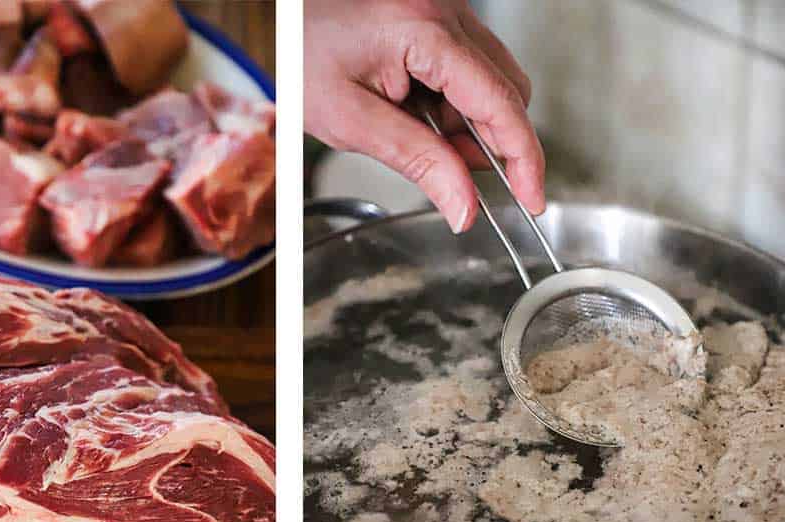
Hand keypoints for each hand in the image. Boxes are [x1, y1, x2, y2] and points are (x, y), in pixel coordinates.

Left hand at [304, 0, 544, 233]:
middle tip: (450, 172)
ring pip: (492, 79)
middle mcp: (445, 9)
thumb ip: (416, 162)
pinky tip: (417, 110)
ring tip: (416, 133)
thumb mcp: (352, 122)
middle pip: (507, 89)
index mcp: (425, 32)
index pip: (500, 103)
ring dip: (469, 122)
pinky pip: (469, 65)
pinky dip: (454, 101)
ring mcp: (445, 7)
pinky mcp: (439, 14)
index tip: (531, 199)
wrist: (285, 14)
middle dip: (490, 141)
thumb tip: (464, 207)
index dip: (522, 158)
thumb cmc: (302, 54)